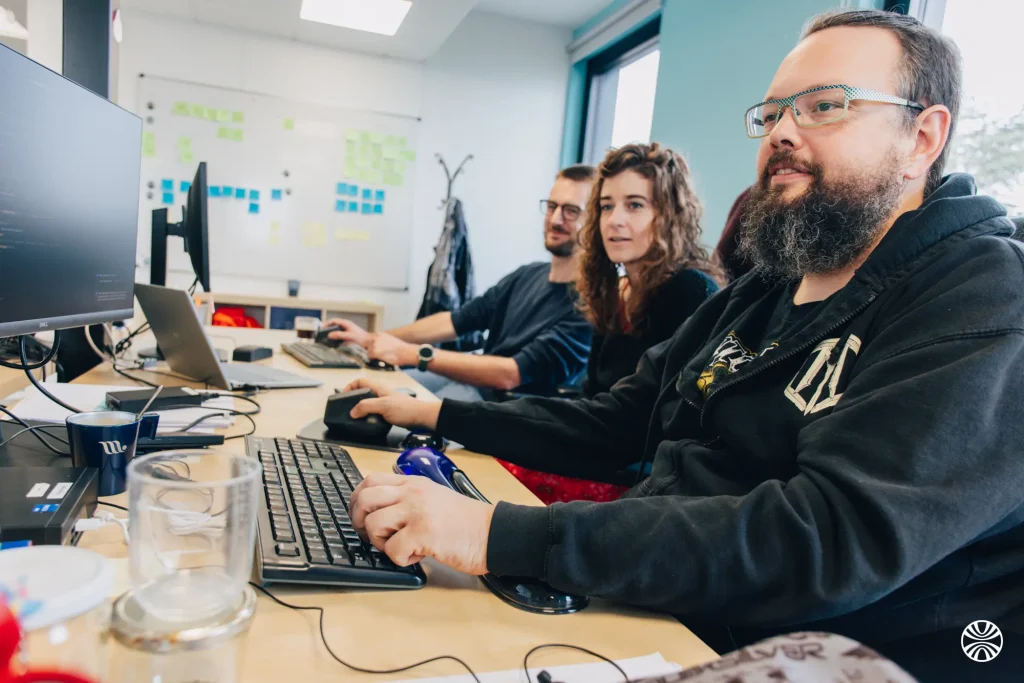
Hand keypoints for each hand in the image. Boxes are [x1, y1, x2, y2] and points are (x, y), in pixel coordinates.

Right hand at [323, 318, 370, 346]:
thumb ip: (339, 335)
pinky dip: (334, 336)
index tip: (321, 327)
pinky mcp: (347, 335)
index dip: (327, 323)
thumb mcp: (349, 336)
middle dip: (327, 328)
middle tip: (321, 333)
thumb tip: (330, 335)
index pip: (334, 320)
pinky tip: (332, 341)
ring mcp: (346, 330)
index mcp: (346, 323)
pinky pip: (339, 334)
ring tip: (325, 337)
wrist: (368, 342)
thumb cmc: (361, 338)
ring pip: (336, 330)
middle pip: (334, 325)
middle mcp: (346, 325)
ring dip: (331, 332)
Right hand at [343, 378, 440, 429]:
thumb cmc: (406, 409)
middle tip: (346, 409)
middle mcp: (380, 393)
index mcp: (379, 387)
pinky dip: (367, 415)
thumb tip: (352, 412)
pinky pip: (373, 411)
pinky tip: (366, 422)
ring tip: (355, 417)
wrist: (422, 417)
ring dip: (360, 409)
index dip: (350, 386)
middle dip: (353, 399)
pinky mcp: (387, 411)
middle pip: (362, 392)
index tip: (343, 396)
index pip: (360, 381)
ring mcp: (384, 402)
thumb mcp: (383, 406)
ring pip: (367, 403)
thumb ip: (366, 407)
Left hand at [351, 472, 492, 574]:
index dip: (356, 500)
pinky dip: (399, 559)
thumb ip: (408, 499)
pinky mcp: (424, 534)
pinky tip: (416, 556)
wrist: (493, 533)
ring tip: (400, 547)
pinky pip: (392, 549)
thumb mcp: (434, 498)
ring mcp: (418, 512)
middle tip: (373, 536)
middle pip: (365, 499)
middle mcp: (413, 493)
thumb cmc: (466, 522)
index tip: (359, 516)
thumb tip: (376, 512)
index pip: (370, 480)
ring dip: (380, 542)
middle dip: (359, 521)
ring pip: (373, 524)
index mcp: (414, 483)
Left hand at [365, 332, 417, 366]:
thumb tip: (379, 347)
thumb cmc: (401, 349)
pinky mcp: (374, 352)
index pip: (369, 340)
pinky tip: (381, 360)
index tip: (373, 349)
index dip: (371, 346)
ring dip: (373, 356)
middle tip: (380, 355)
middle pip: (367, 346)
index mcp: (380, 334)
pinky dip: (374, 360)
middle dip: (371, 351)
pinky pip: (369, 357)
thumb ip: (382, 341)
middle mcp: (376, 338)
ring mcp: (374, 345)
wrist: (406, 352)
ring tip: (382, 357)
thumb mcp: (390, 340)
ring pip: (368, 352)